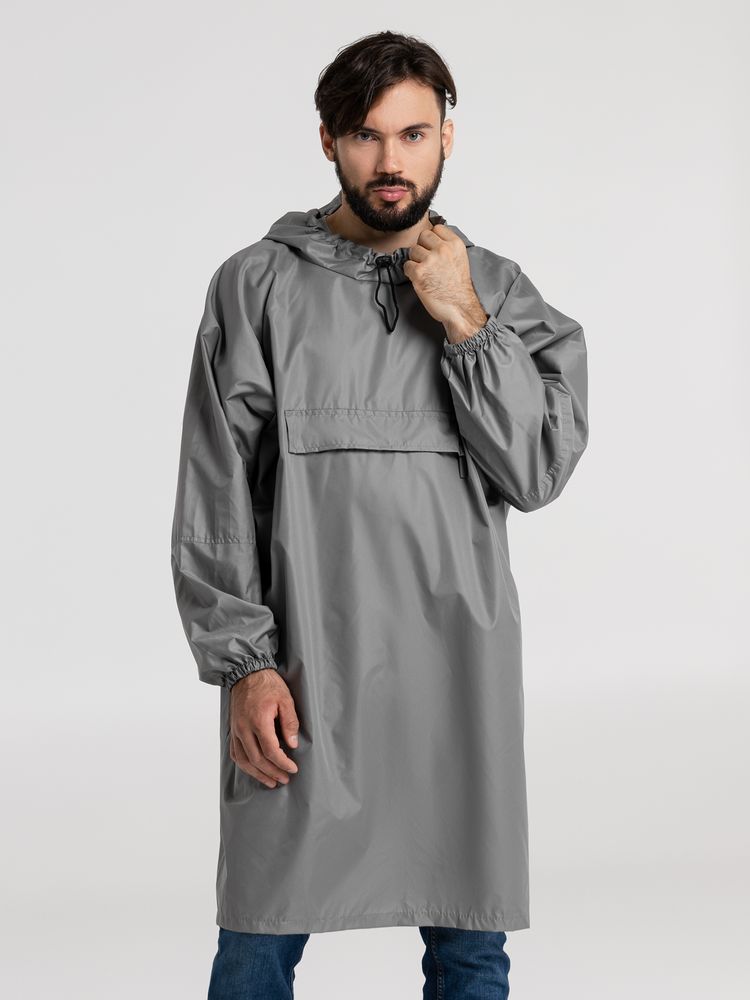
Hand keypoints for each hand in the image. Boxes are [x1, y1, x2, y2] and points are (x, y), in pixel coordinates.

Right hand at [229, 668, 299, 788]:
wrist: (246, 673)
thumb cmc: (268, 684)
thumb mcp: (285, 699)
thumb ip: (290, 722)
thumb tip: (293, 744)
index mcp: (259, 720)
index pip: (271, 750)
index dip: (283, 763)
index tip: (293, 768)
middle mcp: (244, 728)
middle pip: (257, 759)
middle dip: (272, 772)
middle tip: (285, 779)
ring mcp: (236, 730)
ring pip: (244, 760)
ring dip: (258, 774)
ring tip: (271, 781)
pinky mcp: (233, 730)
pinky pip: (235, 753)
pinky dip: (244, 765)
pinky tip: (254, 770)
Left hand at [402, 223, 488, 340]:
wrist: (459, 307)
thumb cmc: (458, 288)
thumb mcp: (460, 259)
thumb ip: (447, 247)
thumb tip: (432, 240)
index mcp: (455, 244)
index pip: (436, 228)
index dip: (432, 239)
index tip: (433, 249)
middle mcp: (443, 249)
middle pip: (422, 236)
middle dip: (422, 248)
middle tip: (427, 262)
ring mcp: (430, 260)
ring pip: (413, 250)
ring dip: (415, 261)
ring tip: (425, 272)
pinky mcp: (419, 272)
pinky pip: (406, 265)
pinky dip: (410, 273)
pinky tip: (420, 280)